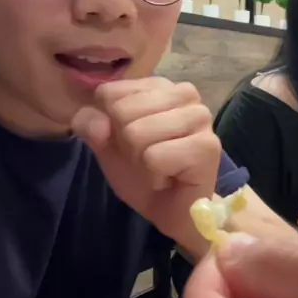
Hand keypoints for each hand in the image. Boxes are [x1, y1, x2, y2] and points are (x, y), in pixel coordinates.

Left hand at [72, 78, 219, 253]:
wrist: (172, 211)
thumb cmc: (143, 173)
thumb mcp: (105, 145)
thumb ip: (91, 126)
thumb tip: (97, 123)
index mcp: (159, 86)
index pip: (109, 92)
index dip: (109, 124)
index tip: (132, 142)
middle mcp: (184, 94)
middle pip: (122, 111)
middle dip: (126, 143)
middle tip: (148, 157)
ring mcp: (199, 117)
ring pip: (137, 132)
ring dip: (141, 159)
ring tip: (160, 166)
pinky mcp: (207, 146)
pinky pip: (155, 156)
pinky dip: (155, 174)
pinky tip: (172, 177)